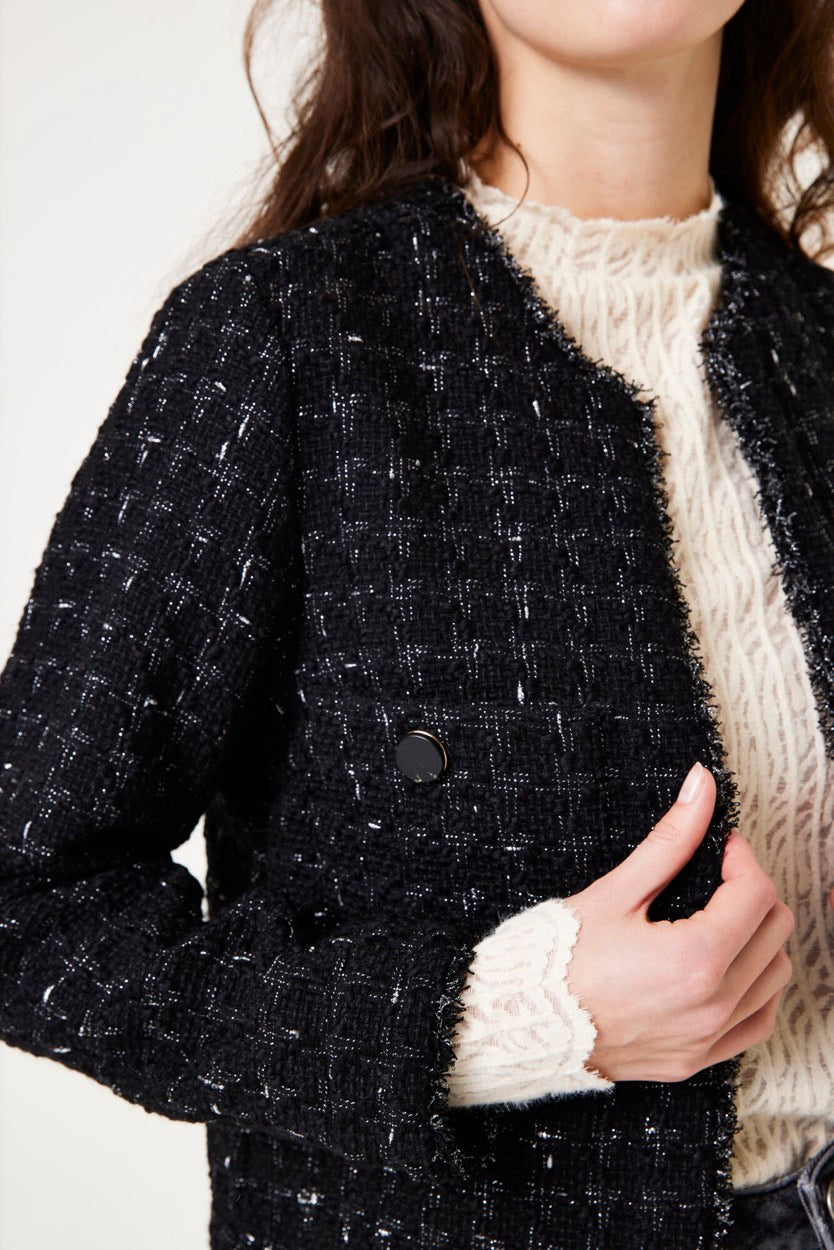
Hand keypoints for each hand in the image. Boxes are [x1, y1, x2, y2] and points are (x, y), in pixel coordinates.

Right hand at [562, 762, 794, 1083]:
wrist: (522, 1022)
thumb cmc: (559, 958)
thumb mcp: (616, 891)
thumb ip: (670, 839)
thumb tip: (700, 787)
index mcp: (695, 960)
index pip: (756, 894)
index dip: (742, 857)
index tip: (720, 846)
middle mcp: (712, 1005)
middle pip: (775, 932)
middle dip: (753, 891)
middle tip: (719, 875)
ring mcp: (707, 1038)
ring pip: (775, 977)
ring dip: (760, 938)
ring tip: (721, 918)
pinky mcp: (697, 1059)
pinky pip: (757, 1022)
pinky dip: (757, 989)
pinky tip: (731, 966)